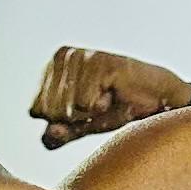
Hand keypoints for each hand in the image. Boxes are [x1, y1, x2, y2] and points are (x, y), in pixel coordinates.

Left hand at [29, 46, 190, 147]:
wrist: (155, 102)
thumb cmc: (116, 108)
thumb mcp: (79, 127)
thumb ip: (57, 134)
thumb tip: (50, 132)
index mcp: (51, 67)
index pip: (35, 110)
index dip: (61, 121)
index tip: (83, 110)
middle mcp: (62, 55)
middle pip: (49, 110)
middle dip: (76, 117)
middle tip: (98, 105)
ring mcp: (81, 55)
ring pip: (67, 107)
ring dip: (91, 112)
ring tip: (107, 98)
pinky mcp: (100, 61)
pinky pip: (86, 102)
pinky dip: (102, 106)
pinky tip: (114, 93)